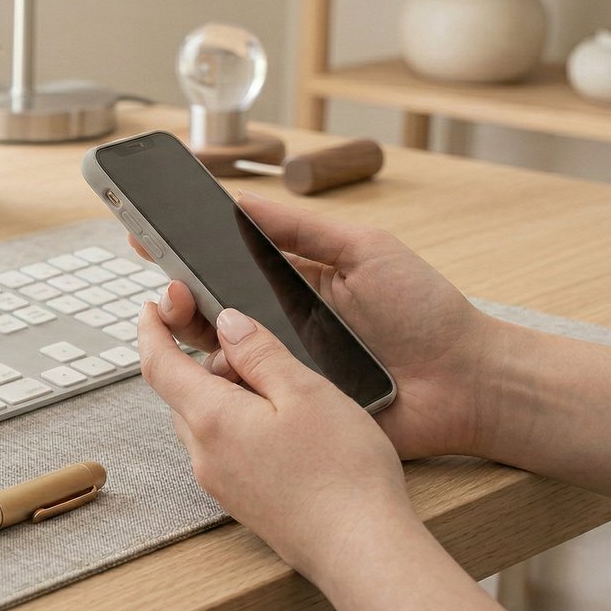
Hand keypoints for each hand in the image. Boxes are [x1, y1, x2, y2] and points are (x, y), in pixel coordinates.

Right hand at [129, 191, 511, 458]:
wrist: (466, 381)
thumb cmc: (425, 312)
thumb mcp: (366, 250)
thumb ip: (303, 228)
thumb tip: (241, 201)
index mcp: (293, 282)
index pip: (225, 262)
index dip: (183, 251)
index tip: (144, 235)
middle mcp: (280, 325)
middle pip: (210, 310)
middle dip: (177, 297)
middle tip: (166, 290)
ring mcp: (284, 368)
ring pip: (219, 355)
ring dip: (195, 337)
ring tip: (184, 319)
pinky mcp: (293, 409)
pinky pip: (246, 400)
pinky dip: (225, 386)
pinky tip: (216, 369)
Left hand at [137, 303, 416, 578]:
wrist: (360, 549)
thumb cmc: (342, 472)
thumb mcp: (305, 391)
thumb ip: (259, 353)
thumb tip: (226, 324)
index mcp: (211, 419)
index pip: (159, 365)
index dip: (152, 331)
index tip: (153, 308)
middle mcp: (204, 454)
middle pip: (184, 392)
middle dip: (207, 362)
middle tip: (252, 347)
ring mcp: (220, 482)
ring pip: (205, 421)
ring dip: (225, 394)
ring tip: (279, 388)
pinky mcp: (240, 500)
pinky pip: (222, 448)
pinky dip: (237, 423)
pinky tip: (283, 426)